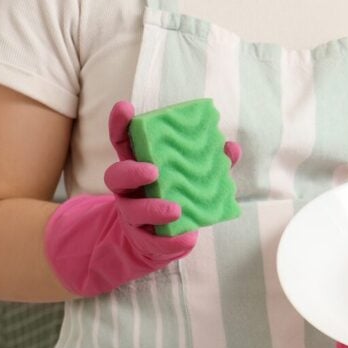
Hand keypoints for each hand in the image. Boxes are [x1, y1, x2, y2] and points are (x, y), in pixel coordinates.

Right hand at [43, 100, 241, 297]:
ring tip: (176, 209)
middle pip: (117, 176)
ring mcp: (132, 215)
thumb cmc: (176, 196)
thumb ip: (210, 161)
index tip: (125, 107)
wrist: (161, 240)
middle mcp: (129, 189)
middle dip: (132, 171)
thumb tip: (230, 148)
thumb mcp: (192, 177)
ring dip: (153, 209)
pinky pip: (154, 241)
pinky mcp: (144, 240)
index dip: (120, 124)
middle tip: (154, 170)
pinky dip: (171, 241)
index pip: (123, 142)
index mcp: (138, 165)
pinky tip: (187, 239)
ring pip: (133, 211)